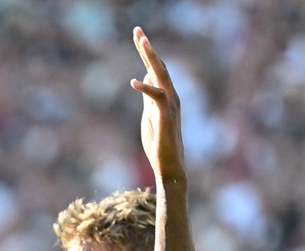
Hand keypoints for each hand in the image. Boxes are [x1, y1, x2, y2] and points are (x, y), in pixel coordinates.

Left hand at [130, 27, 184, 182]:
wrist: (168, 164)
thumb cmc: (159, 142)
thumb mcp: (149, 114)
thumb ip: (148, 96)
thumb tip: (146, 77)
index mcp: (165, 95)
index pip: (155, 68)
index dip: (146, 52)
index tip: (138, 35)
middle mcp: (170, 95)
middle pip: (159, 66)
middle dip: (148, 48)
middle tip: (138, 30)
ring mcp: (170, 104)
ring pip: (162, 75)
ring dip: (151, 58)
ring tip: (142, 42)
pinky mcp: (166, 116)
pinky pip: (157, 97)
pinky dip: (146, 88)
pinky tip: (134, 82)